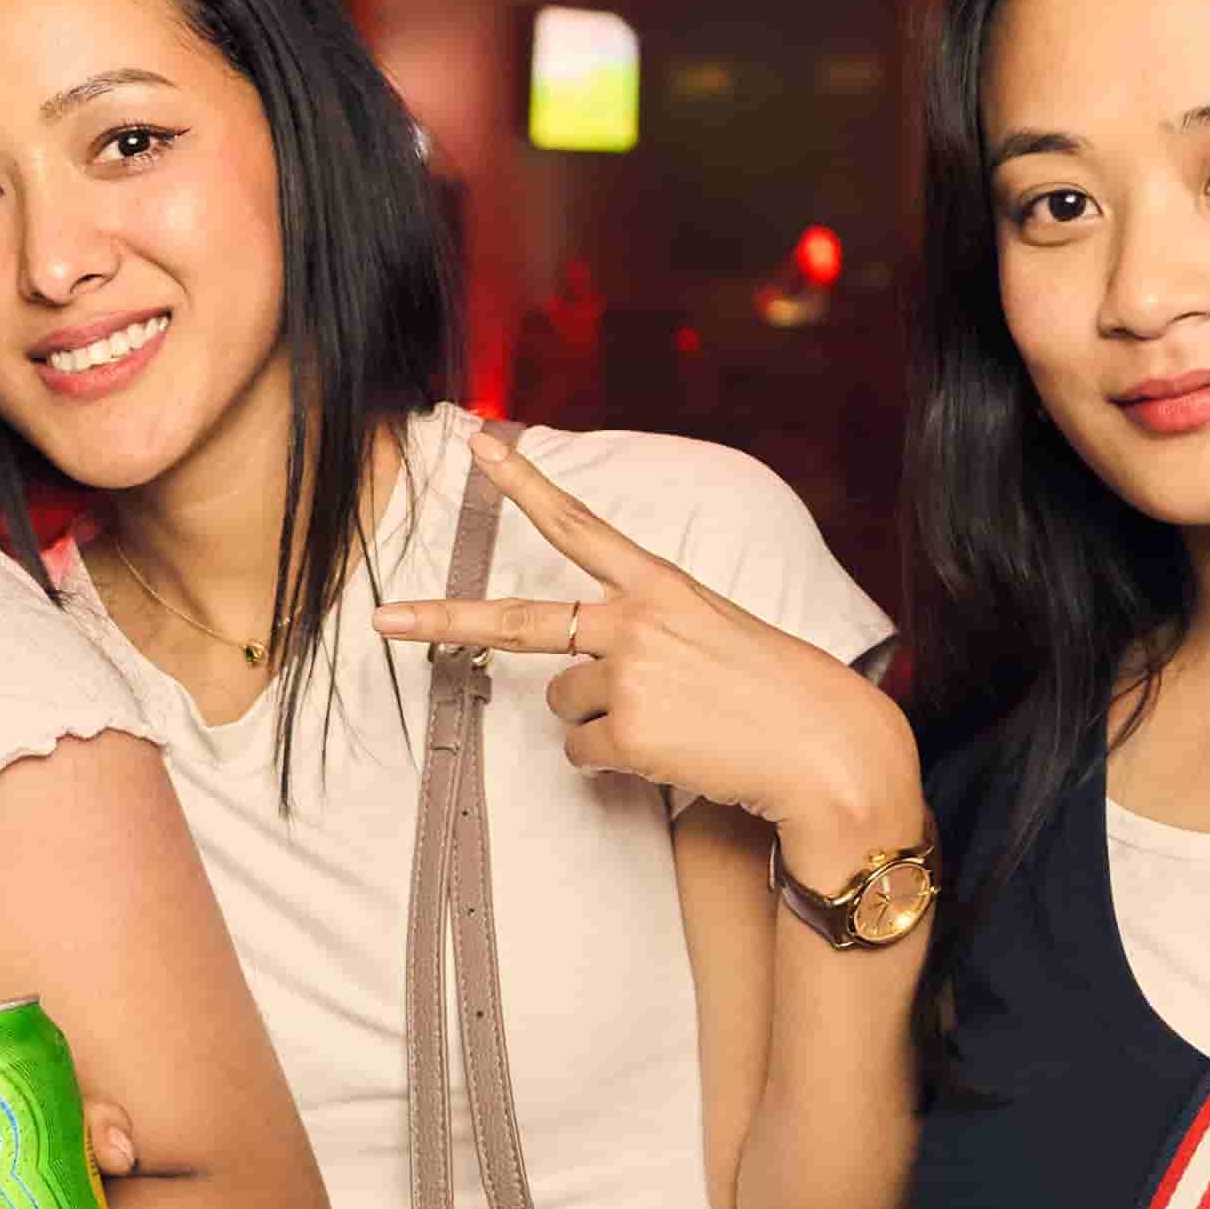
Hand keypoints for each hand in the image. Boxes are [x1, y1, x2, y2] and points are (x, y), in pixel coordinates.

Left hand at [370, 433, 924, 887]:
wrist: (827, 750)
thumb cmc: (781, 695)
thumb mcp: (716, 634)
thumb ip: (648, 636)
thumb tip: (583, 689)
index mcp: (662, 585)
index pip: (580, 524)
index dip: (524, 484)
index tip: (477, 445)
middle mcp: (634, 621)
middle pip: (516, 622)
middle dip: (441, 620)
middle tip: (382, 619)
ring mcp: (625, 674)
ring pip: (564, 706)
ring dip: (604, 722)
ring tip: (674, 724)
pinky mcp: (624, 730)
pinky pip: (583, 753)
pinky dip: (615, 763)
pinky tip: (672, 753)